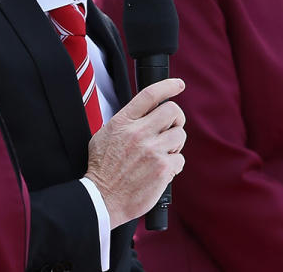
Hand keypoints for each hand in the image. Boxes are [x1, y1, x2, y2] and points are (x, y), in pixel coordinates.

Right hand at [84, 78, 185, 227]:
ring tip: (162, 154)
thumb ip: (125, 122)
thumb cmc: (102, 168)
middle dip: (177, 119)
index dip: (168, 86)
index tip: (178, 84)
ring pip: (180, 135)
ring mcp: (152, 151)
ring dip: (175, 144)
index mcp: (123, 122)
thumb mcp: (104, 135)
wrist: (102, 198)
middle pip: (173, 111)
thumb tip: (143, 113)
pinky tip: (161, 171)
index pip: (150, 95)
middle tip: (171, 129)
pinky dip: (174, 165)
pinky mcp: (162, 169)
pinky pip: (180, 159)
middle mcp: (138, 133)